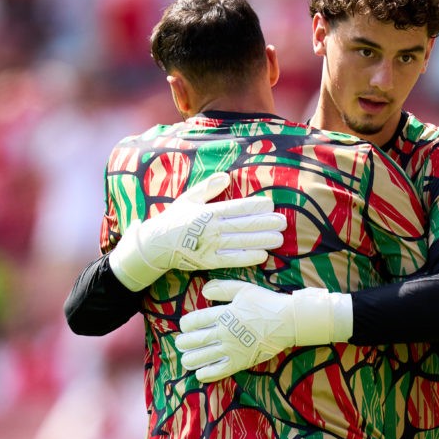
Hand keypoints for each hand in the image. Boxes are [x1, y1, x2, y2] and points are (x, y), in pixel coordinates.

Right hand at [109, 172, 286, 290]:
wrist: (155, 245)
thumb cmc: (173, 219)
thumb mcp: (188, 199)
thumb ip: (208, 187)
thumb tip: (226, 176)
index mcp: (208, 212)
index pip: (237, 207)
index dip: (256, 206)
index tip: (270, 204)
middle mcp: (212, 229)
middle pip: (244, 225)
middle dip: (265, 223)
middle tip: (282, 221)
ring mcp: (211, 246)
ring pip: (242, 242)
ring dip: (262, 240)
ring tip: (279, 238)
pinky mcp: (209, 262)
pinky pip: (232, 260)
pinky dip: (248, 257)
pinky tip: (263, 255)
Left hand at [175, 279, 351, 381]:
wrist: (288, 322)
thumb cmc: (266, 303)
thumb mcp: (244, 289)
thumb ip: (222, 289)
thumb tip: (203, 291)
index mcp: (223, 314)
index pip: (194, 321)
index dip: (185, 325)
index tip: (185, 326)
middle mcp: (224, 332)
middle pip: (194, 340)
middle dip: (183, 343)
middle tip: (182, 344)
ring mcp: (231, 349)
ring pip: (201, 357)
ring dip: (190, 359)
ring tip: (187, 359)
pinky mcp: (240, 362)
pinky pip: (217, 371)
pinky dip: (205, 374)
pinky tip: (199, 373)